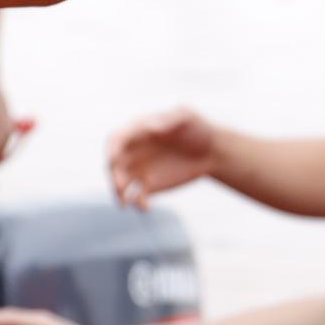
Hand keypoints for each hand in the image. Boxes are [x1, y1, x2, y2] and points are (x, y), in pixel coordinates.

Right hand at [111, 107, 225, 207]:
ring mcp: (140, 168)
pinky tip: (146, 207)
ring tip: (125, 204)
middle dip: (114, 176)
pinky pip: (137, 197)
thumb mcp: (187, 117)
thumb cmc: (200, 128)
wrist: (213, 151)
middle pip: (114, 164)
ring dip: (118, 194)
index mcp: (138, 131)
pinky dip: (137, 203)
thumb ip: (169, 119)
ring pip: (120, 183)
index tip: (113, 159)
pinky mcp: (150, 185)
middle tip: (120, 187)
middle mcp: (134, 150)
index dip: (111, 149)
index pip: (116, 139)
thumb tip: (150, 127)